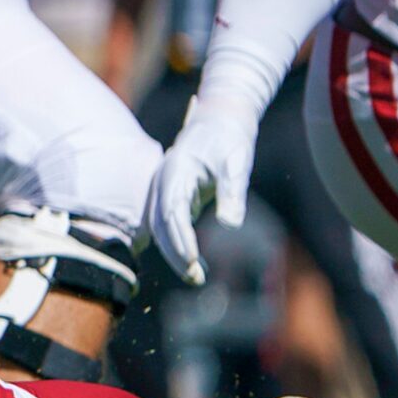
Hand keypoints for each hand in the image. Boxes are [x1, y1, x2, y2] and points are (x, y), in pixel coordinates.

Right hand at [146, 97, 259, 284]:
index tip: (192, 260)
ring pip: (161, 227)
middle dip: (175, 253)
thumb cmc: (229, 140)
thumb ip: (232, 193)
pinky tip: (194, 262)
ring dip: (175, 252)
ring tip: (196, 276)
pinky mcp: (172, 196)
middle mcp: (163, 183)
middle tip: (196, 278)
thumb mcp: (236, 164)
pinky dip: (178, 244)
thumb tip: (231, 224)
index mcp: (175, 172)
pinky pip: (169, 225)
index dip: (180, 238)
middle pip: (160, 224)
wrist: (220, 120)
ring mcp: (164, 190)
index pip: (172, 211)